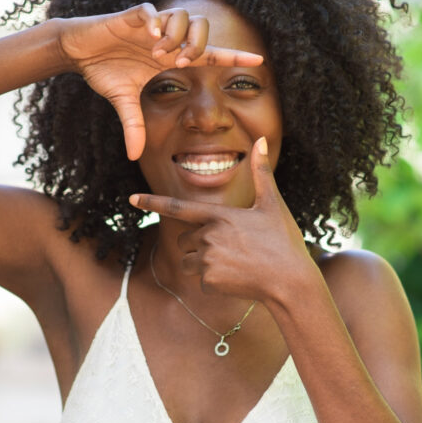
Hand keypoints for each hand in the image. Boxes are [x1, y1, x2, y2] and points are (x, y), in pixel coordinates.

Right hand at [57, 3, 262, 159]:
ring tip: (157, 52)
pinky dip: (155, 21)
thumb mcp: (122, 101)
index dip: (233, 57)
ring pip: (181, 16)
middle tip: (179, 64)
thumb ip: (134, 126)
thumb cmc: (104, 69)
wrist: (79, 51)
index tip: (258, 62)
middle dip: (197, 45)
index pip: (209, 54)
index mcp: (169, 56)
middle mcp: (166, 38)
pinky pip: (152, 11)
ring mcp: (150, 24)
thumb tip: (135, 157)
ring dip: (175, 37)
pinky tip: (149, 35)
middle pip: (201, 29)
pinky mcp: (132, 15)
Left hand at [129, 137, 313, 301]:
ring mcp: (207, 259)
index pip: (178, 207)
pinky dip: (215, 282)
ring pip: (189, 262)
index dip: (152, 202)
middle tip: (232, 249)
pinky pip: (201, 281)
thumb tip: (263, 140)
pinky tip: (237, 279)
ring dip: (203, 264)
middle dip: (200, 244)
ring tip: (234, 264)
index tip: (131, 199)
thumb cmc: (283, 241)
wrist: (291, 282)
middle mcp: (209, 235)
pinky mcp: (209, 281)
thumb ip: (261, 173)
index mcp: (220, 215)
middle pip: (185, 239)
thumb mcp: (272, 204)